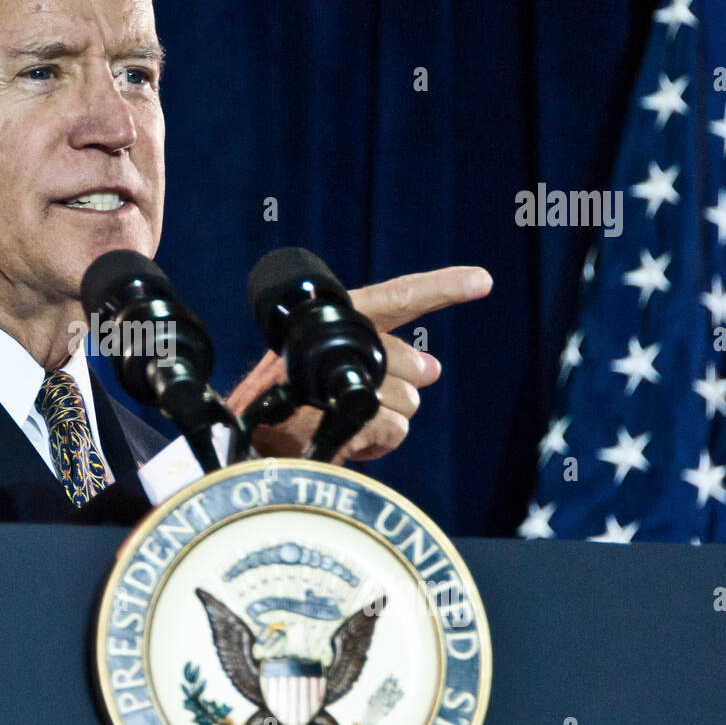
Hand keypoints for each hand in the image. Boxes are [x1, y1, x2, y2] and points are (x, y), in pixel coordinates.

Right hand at [226, 266, 491, 462]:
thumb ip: (385, 365)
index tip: (483, 279)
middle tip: (376, 398)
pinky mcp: (333, 415)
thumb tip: (432, 369)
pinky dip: (375, 444)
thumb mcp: (339, 377)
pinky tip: (348, 442)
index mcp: (331, 322)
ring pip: (403, 401)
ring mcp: (329, 379)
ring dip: (385, 419)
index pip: (394, 298)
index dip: (440, 287)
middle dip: (400, 385)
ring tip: (348, 422)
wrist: (243, 445)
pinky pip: (389, 429)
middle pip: (404, 360)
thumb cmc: (289, 408)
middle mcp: (330, 343)